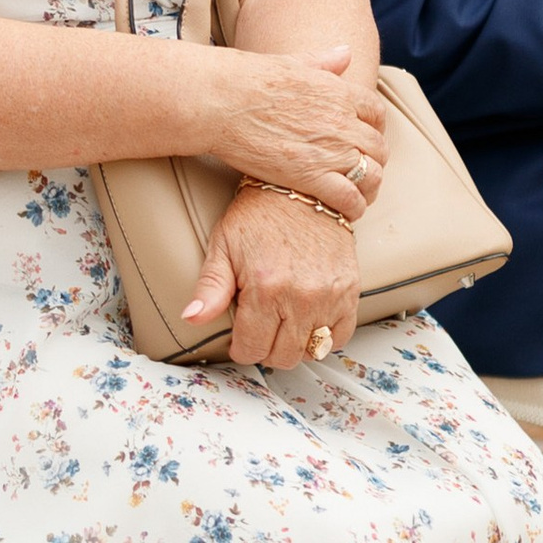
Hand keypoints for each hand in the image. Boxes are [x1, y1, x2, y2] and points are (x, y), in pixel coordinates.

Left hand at [186, 182, 359, 368]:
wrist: (302, 186)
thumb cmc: (258, 215)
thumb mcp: (223, 246)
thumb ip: (210, 288)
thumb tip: (192, 318)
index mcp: (265, 287)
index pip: (251, 349)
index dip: (241, 347)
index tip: (240, 336)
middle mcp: (301, 296)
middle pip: (282, 356)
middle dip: (266, 348)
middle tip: (261, 328)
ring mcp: (329, 295)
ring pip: (311, 351)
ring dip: (294, 345)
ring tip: (283, 323)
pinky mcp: (350, 290)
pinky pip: (340, 336)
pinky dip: (324, 336)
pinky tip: (309, 320)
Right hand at [205, 44, 387, 218]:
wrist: (222, 101)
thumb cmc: (248, 79)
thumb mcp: (292, 62)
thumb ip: (323, 61)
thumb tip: (346, 52)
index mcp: (339, 92)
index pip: (376, 113)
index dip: (375, 129)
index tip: (365, 139)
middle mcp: (342, 122)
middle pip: (377, 147)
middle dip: (373, 160)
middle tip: (361, 171)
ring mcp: (330, 151)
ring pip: (372, 175)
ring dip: (369, 187)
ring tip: (359, 196)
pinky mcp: (311, 176)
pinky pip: (350, 198)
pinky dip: (354, 208)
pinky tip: (346, 212)